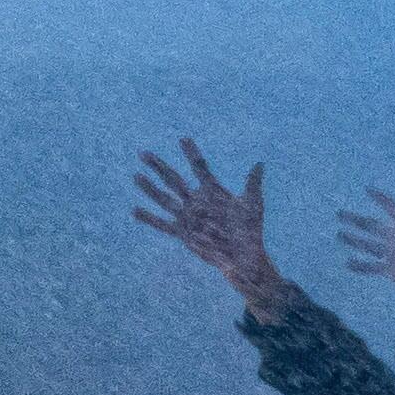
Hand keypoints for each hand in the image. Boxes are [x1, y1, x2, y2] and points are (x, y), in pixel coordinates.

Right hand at [131, 140, 290, 311]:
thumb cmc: (250, 230)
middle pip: (174, 179)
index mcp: (212, 191)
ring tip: (136, 176)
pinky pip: (162, 224)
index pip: (199, 167)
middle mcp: (196, 201)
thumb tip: (259, 163)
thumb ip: (252, 184)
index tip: (183, 139)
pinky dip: (149, 218)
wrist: (242, 255)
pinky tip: (134, 211)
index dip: (191, 153)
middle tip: (144, 153)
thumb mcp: (252, 205)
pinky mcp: (183, 232)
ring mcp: (188, 216)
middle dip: (159, 166)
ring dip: (150, 188)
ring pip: (164, 198)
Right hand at [336, 188, 394, 296]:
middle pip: (372, 226)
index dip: (381, 199)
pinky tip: (348, 263)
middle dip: (356, 220)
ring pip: (368, 245)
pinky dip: (360, 266)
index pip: (392, 209)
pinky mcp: (390, 270)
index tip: (368, 189)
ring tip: (339, 234)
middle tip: (340, 213)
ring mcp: (392, 254)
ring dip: (353, 239)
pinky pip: (371, 267)